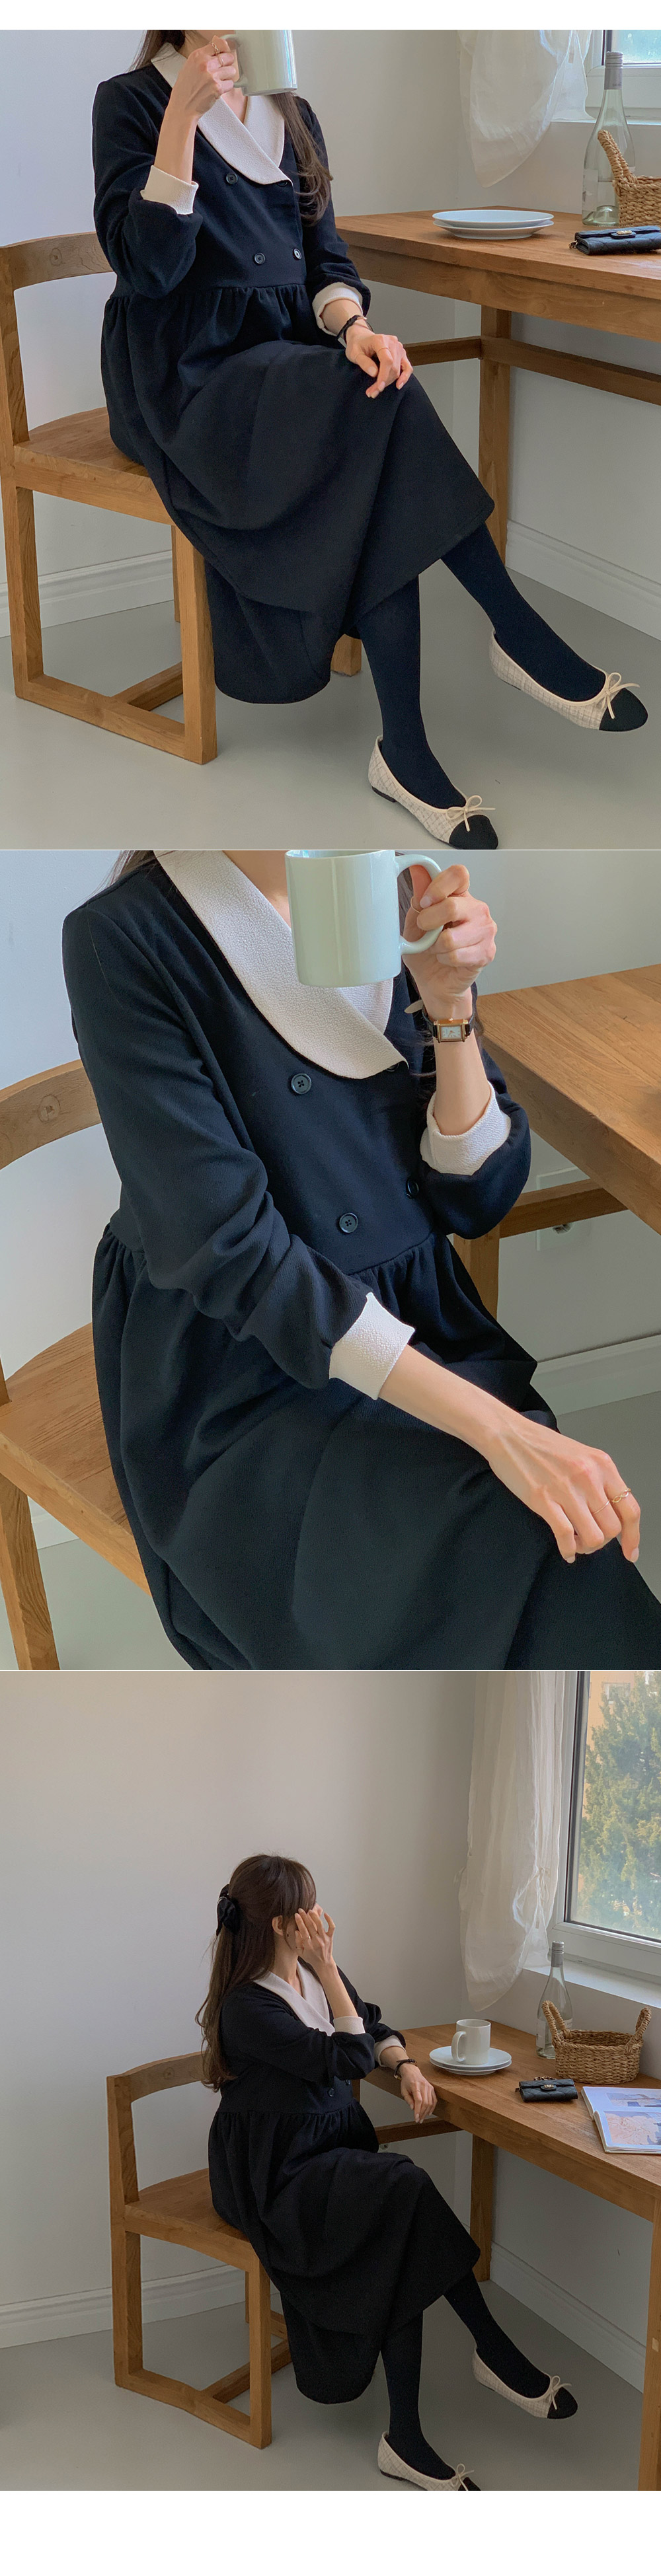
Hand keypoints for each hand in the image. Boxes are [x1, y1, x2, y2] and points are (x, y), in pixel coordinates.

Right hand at [164, 39, 240, 127]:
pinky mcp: (217, 88)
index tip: (223, 57)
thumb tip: (216, 44)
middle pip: (228, 57)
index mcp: (197, 55)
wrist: (182, 107)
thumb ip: (203, 56)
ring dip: (228, 77)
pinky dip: (227, 88)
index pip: (218, 44)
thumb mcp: (189, 66)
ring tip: (218, 82)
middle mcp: (205, 63)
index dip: (223, 51)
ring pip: (232, 70)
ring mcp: (212, 75)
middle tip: (221, 72)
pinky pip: (231, 84)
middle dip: (227, 64)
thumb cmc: (184, 89)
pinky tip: (218, 90)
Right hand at [294, 1905, 335, 1967]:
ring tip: (310, 1911)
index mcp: (309, 1945)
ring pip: (320, 1924)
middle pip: (310, 1926)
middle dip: (304, 1916)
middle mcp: (317, 1941)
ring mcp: (324, 1939)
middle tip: (301, 1910)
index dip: (299, 1921)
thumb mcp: (300, 1953)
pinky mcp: (330, 1938)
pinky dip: (329, 1920)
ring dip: (314, 1916)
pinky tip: (325, 1914)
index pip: (303, 1931)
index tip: (296, 1915)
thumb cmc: (311, 1958)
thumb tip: (297, 1931)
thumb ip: (297, 1942)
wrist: (323, 1963)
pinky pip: (331, 1927)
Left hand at [344, 319, 411, 395]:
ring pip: (398, 370)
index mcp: (380, 340)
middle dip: (383, 382)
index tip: (379, 387)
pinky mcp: (401, 354)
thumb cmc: (357, 345)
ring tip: (376, 390)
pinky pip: (407, 368)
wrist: (361, 338)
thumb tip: (374, 373)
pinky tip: (398, 385)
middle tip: (372, 392)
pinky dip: (404, 377)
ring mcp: (398, 348)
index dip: (384, 376)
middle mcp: (392, 342)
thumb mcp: (354, 353)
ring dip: (388, 382)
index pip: (387, 360)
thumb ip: (364, 362)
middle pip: (393, 367)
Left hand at [399, 2063, 437, 2122]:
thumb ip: (408, 2099)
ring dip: (426, 2112)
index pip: (418, 2100)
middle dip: (422, 2113)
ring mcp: (429, 2087)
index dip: (418, 2110)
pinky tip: (429, 2112)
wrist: (412, 2071)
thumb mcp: (403, 2090)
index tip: (416, 2118)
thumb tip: (413, 2108)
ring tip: (422, 2118)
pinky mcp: (432, 2088)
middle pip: (425, 2103)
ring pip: (430, 2102)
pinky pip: (434, 2100)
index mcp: (415, 2086)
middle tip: (418, 2120)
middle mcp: (423, 2086)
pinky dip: (433, 2107)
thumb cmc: (407, 2081)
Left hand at [403, 862, 496, 1017]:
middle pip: (453, 906)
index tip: (425, 901)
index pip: (459, 874)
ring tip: (438, 949)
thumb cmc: (426, 951)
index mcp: (461, 896)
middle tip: (426, 931)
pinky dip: (445, 959)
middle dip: (429, 922)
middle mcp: (477, 909)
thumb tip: (416, 868)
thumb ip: (420, 897)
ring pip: (451, 937)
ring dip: (436, 947)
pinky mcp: (487, 952)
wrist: (435, 981)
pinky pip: (457, 955)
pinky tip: (447, 959)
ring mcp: (485, 931)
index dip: (439, 886)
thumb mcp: (415, 922)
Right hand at [484, 1410, 640, 1565]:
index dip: (633, 1536)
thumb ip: (599, 1481)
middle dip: (603, 1542)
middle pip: (612, 1528)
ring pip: (593, 1537)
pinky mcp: (544, 1500)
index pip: (630, 1509)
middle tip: (590, 1540)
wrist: (509, 1434)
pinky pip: (566, 1536)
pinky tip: (566, 1550)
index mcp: (602, 1465)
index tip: (630, 1551)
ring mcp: (567, 1489)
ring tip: (577, 1543)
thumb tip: (610, 1512)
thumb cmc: (541, 1445)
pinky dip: (569, 1550)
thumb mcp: (582, 1456)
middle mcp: (589, 1477)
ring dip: (586, 1547)